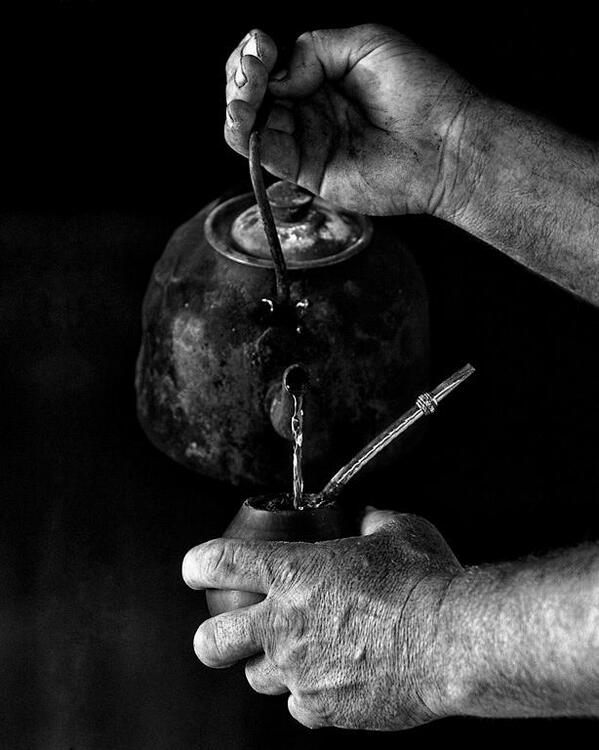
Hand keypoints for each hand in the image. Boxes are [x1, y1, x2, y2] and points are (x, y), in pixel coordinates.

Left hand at [182, 508, 462, 729]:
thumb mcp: (397, 531)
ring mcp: (300, 672)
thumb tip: (367, 518)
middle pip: (211, 642)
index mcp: (292, 573)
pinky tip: (334, 678)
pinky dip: (309, 694)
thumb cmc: (424, 581)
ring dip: (271, 665)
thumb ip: (371, 521)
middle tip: (227, 633)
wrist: (452, 640)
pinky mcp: (324, 709)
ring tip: (299, 654)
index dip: (198, 566)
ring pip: (256, 679)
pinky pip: (300, 707)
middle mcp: (284, 625)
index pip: (218, 564)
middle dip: (212, 638)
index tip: (198, 570)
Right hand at [224, 25, 476, 216]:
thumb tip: (279, 76)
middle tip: (252, 66)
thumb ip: (314, 50)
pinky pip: (263, 155)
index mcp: (322, 78)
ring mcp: (307, 142)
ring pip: (250, 125)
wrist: (445, 142)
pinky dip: (244, 135)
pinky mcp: (307, 172)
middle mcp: (310, 110)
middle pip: (254, 95)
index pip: (271, 66)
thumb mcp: (365, 43)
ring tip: (246, 89)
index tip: (262, 43)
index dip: (255, 54)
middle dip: (241, 76)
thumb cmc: (420, 89)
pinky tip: (243, 116)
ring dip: (237, 103)